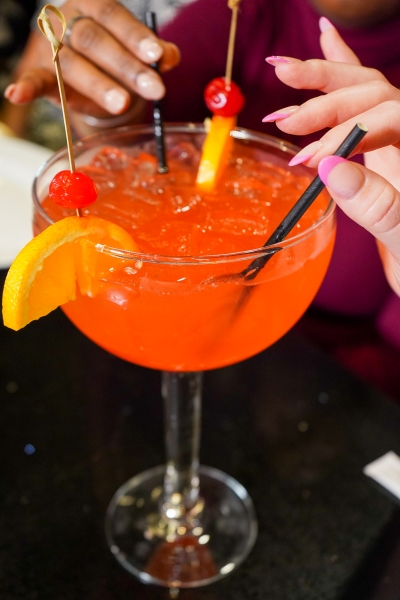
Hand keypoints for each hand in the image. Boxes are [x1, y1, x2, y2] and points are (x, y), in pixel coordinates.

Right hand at [4, 0, 179, 118]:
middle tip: (154, 89)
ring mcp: (52, 48)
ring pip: (73, 64)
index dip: (135, 36)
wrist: (93, 78)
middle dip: (126, 67)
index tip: (157, 55)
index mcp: (93, 6)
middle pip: (94, 40)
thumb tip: (172, 56)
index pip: (114, 16)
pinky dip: (25, 88)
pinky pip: (33, 80)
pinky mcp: (42, 74)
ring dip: (99, 85)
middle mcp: (68, 21)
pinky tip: (16, 94)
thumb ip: (154, 54)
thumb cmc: (117, 60)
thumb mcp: (138, 54)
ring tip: (123, 104)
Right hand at [264, 20, 399, 294]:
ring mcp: (397, 138)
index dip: (342, 133)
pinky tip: (325, 47)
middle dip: (325, 88)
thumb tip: (329, 167)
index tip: (308, 161)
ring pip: (364, 88)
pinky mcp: (384, 147)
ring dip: (323, 76)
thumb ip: (376, 204)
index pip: (384, 115)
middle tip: (283, 96)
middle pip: (371, 89)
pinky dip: (340, 77)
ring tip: (283, 69)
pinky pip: (363, 102)